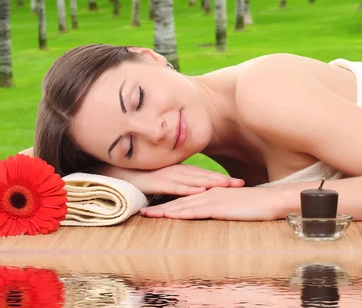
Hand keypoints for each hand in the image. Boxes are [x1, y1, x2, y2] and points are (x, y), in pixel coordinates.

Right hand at [103, 164, 244, 195]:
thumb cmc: (146, 178)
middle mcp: (178, 171)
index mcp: (182, 171)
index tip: (240, 182)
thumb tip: (197, 191)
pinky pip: (175, 185)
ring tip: (226, 185)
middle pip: (204, 176)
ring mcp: (168, 175)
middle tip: (240, 184)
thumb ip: (181, 184)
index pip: (206, 175)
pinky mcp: (158, 181)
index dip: (223, 178)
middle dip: (223, 180)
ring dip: (210, 182)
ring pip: (193, 179)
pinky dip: (188, 188)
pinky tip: (200, 191)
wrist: (122, 174)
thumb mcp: (167, 181)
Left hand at [139, 187, 282, 220]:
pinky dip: (179, 211)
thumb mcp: (239, 205)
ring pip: (184, 204)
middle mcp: (211, 193)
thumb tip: (221, 213)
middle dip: (161, 205)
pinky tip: (168, 214)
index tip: (157, 206)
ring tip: (147, 213)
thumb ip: (227, 207)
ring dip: (164, 209)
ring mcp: (214, 199)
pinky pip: (195, 210)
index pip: (190, 197)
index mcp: (215, 192)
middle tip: (142, 210)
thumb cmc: (260, 205)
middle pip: (181, 199)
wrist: (273, 200)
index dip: (172, 202)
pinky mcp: (218, 207)